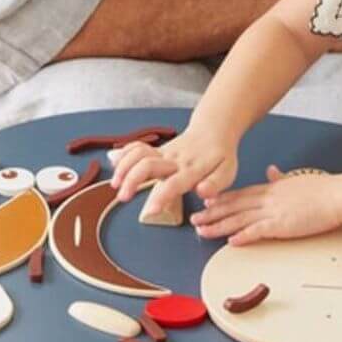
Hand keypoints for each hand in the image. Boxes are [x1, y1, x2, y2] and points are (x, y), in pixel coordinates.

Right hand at [110, 122, 238, 209]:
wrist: (214, 130)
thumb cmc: (220, 155)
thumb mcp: (227, 171)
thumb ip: (215, 184)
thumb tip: (202, 192)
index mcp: (192, 169)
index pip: (173, 183)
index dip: (161, 196)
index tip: (150, 211)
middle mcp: (174, 159)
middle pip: (147, 164)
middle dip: (132, 180)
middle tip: (123, 197)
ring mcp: (163, 152)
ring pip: (138, 154)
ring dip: (124, 168)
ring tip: (116, 185)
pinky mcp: (157, 149)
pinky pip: (137, 147)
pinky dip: (123, 154)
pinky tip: (114, 163)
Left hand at [190, 164, 341, 244]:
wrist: (337, 194)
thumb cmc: (323, 190)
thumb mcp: (297, 179)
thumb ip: (281, 178)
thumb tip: (272, 171)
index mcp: (272, 189)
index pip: (241, 194)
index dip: (221, 200)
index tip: (206, 203)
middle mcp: (268, 199)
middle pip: (234, 206)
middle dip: (212, 213)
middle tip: (194, 219)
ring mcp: (274, 211)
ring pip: (239, 219)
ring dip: (219, 226)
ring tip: (203, 232)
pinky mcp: (282, 225)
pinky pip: (258, 231)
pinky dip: (243, 236)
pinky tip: (231, 242)